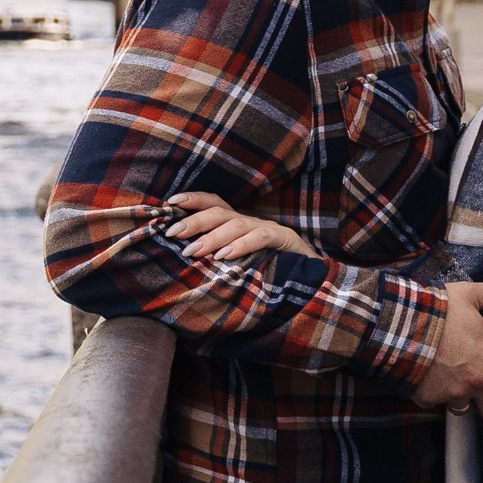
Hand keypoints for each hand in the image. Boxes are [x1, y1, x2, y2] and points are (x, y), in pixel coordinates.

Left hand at [165, 191, 319, 260]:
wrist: (312, 282)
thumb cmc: (268, 273)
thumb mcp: (236, 265)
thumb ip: (215, 259)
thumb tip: (182, 260)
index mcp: (237, 224)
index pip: (213, 204)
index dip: (192, 200)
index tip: (169, 203)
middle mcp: (251, 222)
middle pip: (219, 212)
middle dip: (194, 221)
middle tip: (172, 234)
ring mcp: (269, 229)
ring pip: (237, 224)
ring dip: (212, 237)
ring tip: (193, 251)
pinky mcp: (285, 240)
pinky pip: (262, 237)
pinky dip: (242, 245)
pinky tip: (226, 256)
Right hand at [411, 282, 482, 425]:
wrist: (397, 324)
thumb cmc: (437, 308)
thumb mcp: (471, 294)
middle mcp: (476, 382)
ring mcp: (452, 394)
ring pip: (465, 409)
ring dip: (463, 399)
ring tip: (451, 379)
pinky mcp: (428, 399)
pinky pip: (437, 403)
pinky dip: (435, 394)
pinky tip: (427, 375)